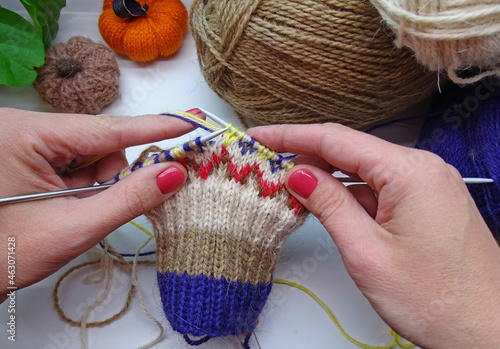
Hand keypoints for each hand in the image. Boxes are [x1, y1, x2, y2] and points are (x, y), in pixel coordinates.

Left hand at [0, 108, 191, 300]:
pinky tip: (65, 201)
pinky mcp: (25, 153)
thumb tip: (173, 173)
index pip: (106, 128)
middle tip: (97, 201)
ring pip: (88, 151)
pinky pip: (73, 159)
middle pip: (97, 140)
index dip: (153, 127)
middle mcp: (21, 128)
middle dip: (109, 172)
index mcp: (25, 135)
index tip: (188, 123)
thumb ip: (129, 198)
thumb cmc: (4, 254)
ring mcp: (22, 140)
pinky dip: (82, 182)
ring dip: (95, 180)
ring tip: (70, 208)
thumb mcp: (73, 227)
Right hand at [249, 123, 499, 348]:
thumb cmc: (436, 301)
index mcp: (410, 172)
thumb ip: (329, 205)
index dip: (291, 136)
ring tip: (289, 186)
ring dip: (327, 178)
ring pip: (364, 171)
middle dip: (306, 156)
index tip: (260, 136)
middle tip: (268, 163)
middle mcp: (423, 169)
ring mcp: (428, 186)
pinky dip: (350, 194)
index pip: (337, 139)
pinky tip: (326, 204)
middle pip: (350, 151)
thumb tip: (298, 175)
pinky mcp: (427, 203)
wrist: (488, 333)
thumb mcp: (366, 252)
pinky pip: (380, 189)